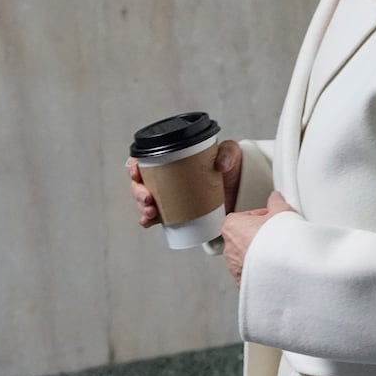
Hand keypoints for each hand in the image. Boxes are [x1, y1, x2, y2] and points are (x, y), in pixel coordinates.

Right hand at [126, 140, 242, 228]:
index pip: (145, 160)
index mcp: (173, 158)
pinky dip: (148, 220)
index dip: (134, 166)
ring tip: (151, 213)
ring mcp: (170, 195)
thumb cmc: (231, 166)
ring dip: (142, 208)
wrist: (241, 188)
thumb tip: (221, 165)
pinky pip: (156, 216)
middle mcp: (167, 177)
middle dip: (138, 192)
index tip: (136, 173)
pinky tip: (148, 222)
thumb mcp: (230, 152)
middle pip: (141, 183)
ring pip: (145, 201)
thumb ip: (228, 153)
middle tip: (148, 199)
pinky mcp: (176, 211)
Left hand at [221, 191, 295, 284]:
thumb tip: (276, 198)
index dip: (261, 216)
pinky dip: (261, 268)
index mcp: (231, 226)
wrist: (281, 269)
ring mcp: (234, 266)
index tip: (272, 218)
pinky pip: (251, 271)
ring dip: (260, 252)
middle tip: (276, 233)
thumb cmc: (275, 242)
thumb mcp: (281, 212)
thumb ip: (276, 202)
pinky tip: (275, 263)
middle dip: (260, 234)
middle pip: (244, 235)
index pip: (245, 216)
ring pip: (247, 255)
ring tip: (278, 250)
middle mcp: (228, 247)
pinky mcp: (243, 281)